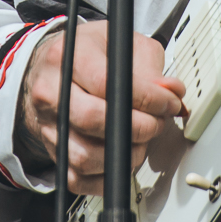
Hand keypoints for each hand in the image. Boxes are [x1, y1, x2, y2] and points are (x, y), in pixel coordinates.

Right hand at [16, 21, 185, 195]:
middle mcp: (51, 91)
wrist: (51, 68)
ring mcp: (48, 124)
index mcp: (68, 56)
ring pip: (86, 155)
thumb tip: (171, 92)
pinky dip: (109, 174)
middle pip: (92, 119)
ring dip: (126, 154)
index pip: (106, 82)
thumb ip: (149, 66)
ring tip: (142, 139)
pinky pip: (79, 177)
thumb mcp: (120, 43)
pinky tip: (123, 155)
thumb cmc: (87, 52)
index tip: (167, 103)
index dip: (145, 98)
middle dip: (138, 127)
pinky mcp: (53, 151)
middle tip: (156, 122)